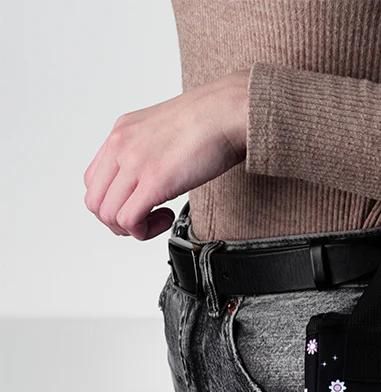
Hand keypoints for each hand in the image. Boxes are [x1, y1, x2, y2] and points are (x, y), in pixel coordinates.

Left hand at [83, 68, 249, 239]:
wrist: (226, 112)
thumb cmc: (209, 119)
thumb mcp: (164, 130)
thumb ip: (150, 151)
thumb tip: (154, 175)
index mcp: (121, 134)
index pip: (94, 180)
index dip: (113, 202)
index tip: (138, 205)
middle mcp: (121, 146)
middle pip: (95, 201)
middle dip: (118, 222)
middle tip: (144, 222)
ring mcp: (134, 163)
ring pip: (108, 214)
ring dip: (132, 228)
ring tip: (159, 219)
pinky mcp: (154, 181)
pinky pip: (129, 220)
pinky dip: (144, 230)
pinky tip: (167, 217)